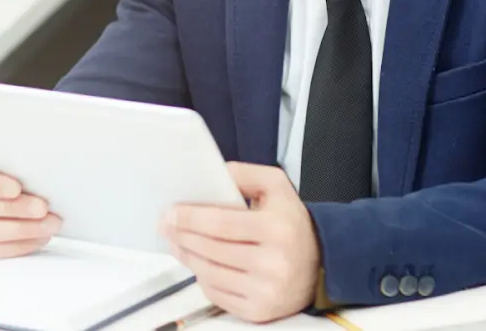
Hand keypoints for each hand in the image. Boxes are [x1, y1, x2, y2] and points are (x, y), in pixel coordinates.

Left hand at [160, 163, 320, 322]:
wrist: (320, 264)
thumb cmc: (291, 222)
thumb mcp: (276, 186)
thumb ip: (244, 174)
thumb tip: (212, 173)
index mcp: (277, 229)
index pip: (220, 223)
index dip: (189, 218)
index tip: (169, 212)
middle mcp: (274, 263)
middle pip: (210, 249)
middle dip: (181, 236)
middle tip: (165, 225)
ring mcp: (266, 291)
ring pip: (209, 273)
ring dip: (186, 256)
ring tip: (175, 243)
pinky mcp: (259, 311)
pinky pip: (217, 295)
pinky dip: (202, 278)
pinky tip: (197, 263)